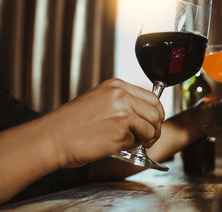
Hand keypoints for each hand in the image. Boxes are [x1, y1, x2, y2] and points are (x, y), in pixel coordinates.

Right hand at [40, 78, 164, 167]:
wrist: (52, 138)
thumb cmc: (71, 124)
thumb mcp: (98, 100)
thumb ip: (121, 102)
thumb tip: (141, 113)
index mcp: (116, 86)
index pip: (151, 97)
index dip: (156, 112)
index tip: (154, 122)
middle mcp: (122, 96)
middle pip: (155, 111)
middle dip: (156, 126)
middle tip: (150, 136)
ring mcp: (123, 112)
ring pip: (151, 127)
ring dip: (147, 138)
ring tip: (135, 143)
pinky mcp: (121, 130)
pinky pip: (138, 141)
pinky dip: (133, 146)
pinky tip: (119, 146)